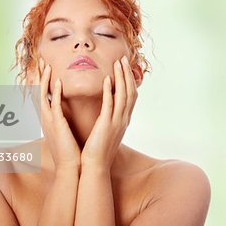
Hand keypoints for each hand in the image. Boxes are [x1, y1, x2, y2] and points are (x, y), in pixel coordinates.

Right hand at [33, 58, 80, 170]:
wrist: (70, 167)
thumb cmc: (69, 151)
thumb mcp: (64, 133)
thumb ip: (63, 122)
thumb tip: (66, 116)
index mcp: (48, 119)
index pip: (43, 95)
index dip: (43, 81)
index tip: (45, 67)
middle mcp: (45, 118)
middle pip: (39, 91)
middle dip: (40, 75)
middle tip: (41, 60)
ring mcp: (49, 121)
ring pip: (43, 95)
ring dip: (45, 79)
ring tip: (46, 64)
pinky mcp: (56, 124)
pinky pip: (54, 105)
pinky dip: (55, 92)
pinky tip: (58, 81)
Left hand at [81, 56, 137, 170]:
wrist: (95, 166)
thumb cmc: (98, 150)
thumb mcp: (106, 132)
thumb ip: (108, 120)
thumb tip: (107, 112)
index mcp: (123, 121)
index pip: (130, 96)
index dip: (129, 81)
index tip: (124, 67)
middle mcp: (123, 120)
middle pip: (130, 92)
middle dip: (127, 74)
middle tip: (123, 59)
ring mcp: (117, 122)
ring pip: (123, 95)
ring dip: (121, 77)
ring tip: (118, 63)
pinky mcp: (107, 125)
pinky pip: (110, 104)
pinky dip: (110, 90)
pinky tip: (107, 79)